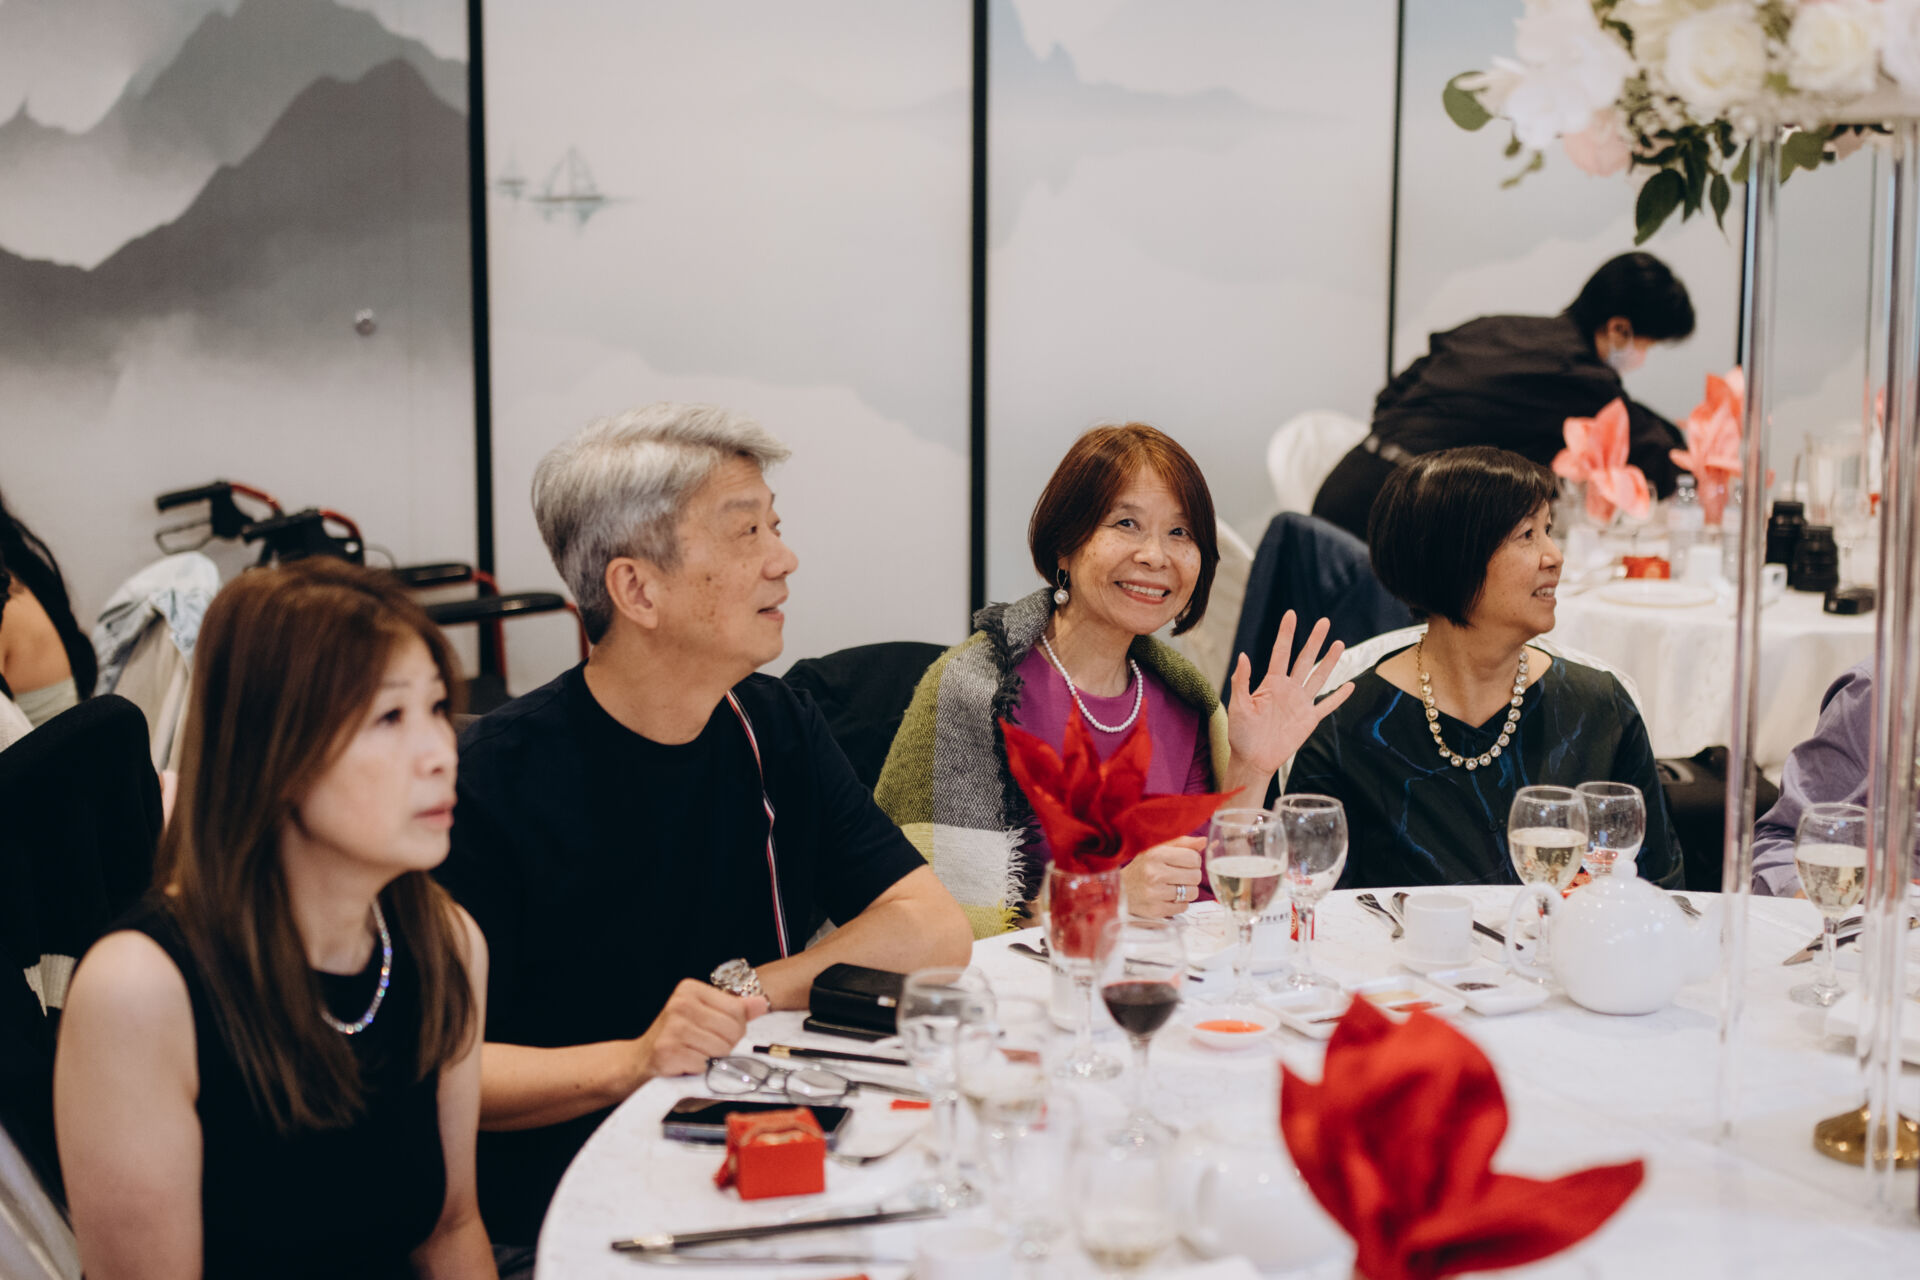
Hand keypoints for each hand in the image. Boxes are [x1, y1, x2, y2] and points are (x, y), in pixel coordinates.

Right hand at [629, 979, 767, 1086]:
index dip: (735, 1029)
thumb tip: (760, 1003)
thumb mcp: (704, 1017)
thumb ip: (734, 1010)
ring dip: (712, 1060)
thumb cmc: (674, 1039)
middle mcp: (680, 1004)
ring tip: (694, 1055)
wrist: (637, 1062)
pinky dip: (699, 1071)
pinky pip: (704, 1065)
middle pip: (732, 1030)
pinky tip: (685, 1064)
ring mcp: (672, 1027)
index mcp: (690, 989)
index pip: (737, 1010)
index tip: (716, 1033)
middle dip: (725, 1046)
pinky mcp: (667, 1050)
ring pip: (721, 1049)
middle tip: (705, 1048)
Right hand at [1122, 838, 1204, 917]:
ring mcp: (1154, 893)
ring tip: (1175, 886)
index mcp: (1155, 854)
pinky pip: (1183, 907)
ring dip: (1187, 890)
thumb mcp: (1157, 848)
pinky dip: (1179, 902)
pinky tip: (1168, 897)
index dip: (1193, 860)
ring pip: (1192, 893)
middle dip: (1191, 876)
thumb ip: (1181, 843)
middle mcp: (1154, 873)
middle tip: (1179, 875)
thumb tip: (1203, 841)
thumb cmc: (1143, 866)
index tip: (1184, 862)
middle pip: (1195, 876)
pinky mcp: (1156, 910)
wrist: (1121, 889)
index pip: (1193, 857)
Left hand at [1227, 611, 1353, 777]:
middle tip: (1325, 621)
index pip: (1281, 653)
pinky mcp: (1309, 720)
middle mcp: (1288, 689)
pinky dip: (1339, 696)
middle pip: (1304, 659)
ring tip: (1339, 643)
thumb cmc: (1240, 734)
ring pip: (1319, 677)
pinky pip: (1327, 706)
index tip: (1292, 614)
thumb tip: (1243, 656)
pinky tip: (1350, 685)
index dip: (1286, 634)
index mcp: (1270, 683)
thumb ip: (1242, 681)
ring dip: (1330, 662)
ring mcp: (1300, 704)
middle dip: (1314, 640)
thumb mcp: (1238, 706)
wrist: (1253, 760)